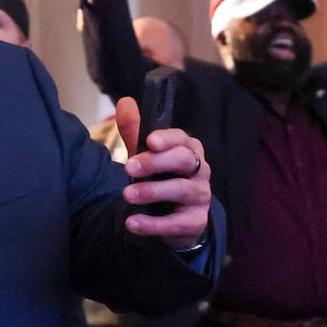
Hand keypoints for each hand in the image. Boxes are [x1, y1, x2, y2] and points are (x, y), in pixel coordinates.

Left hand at [115, 96, 210, 248]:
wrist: (175, 217)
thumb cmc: (161, 178)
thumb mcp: (147, 156)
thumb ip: (135, 133)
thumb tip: (125, 103)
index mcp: (189, 149)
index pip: (182, 139)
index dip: (166, 139)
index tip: (149, 141)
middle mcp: (200, 170)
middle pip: (183, 160)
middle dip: (155, 162)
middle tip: (128, 168)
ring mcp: (201, 196)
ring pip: (180, 190)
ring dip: (152, 192)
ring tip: (127, 195)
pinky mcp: (195, 222)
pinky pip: (175, 223)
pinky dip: (152, 224)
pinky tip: (132, 223)